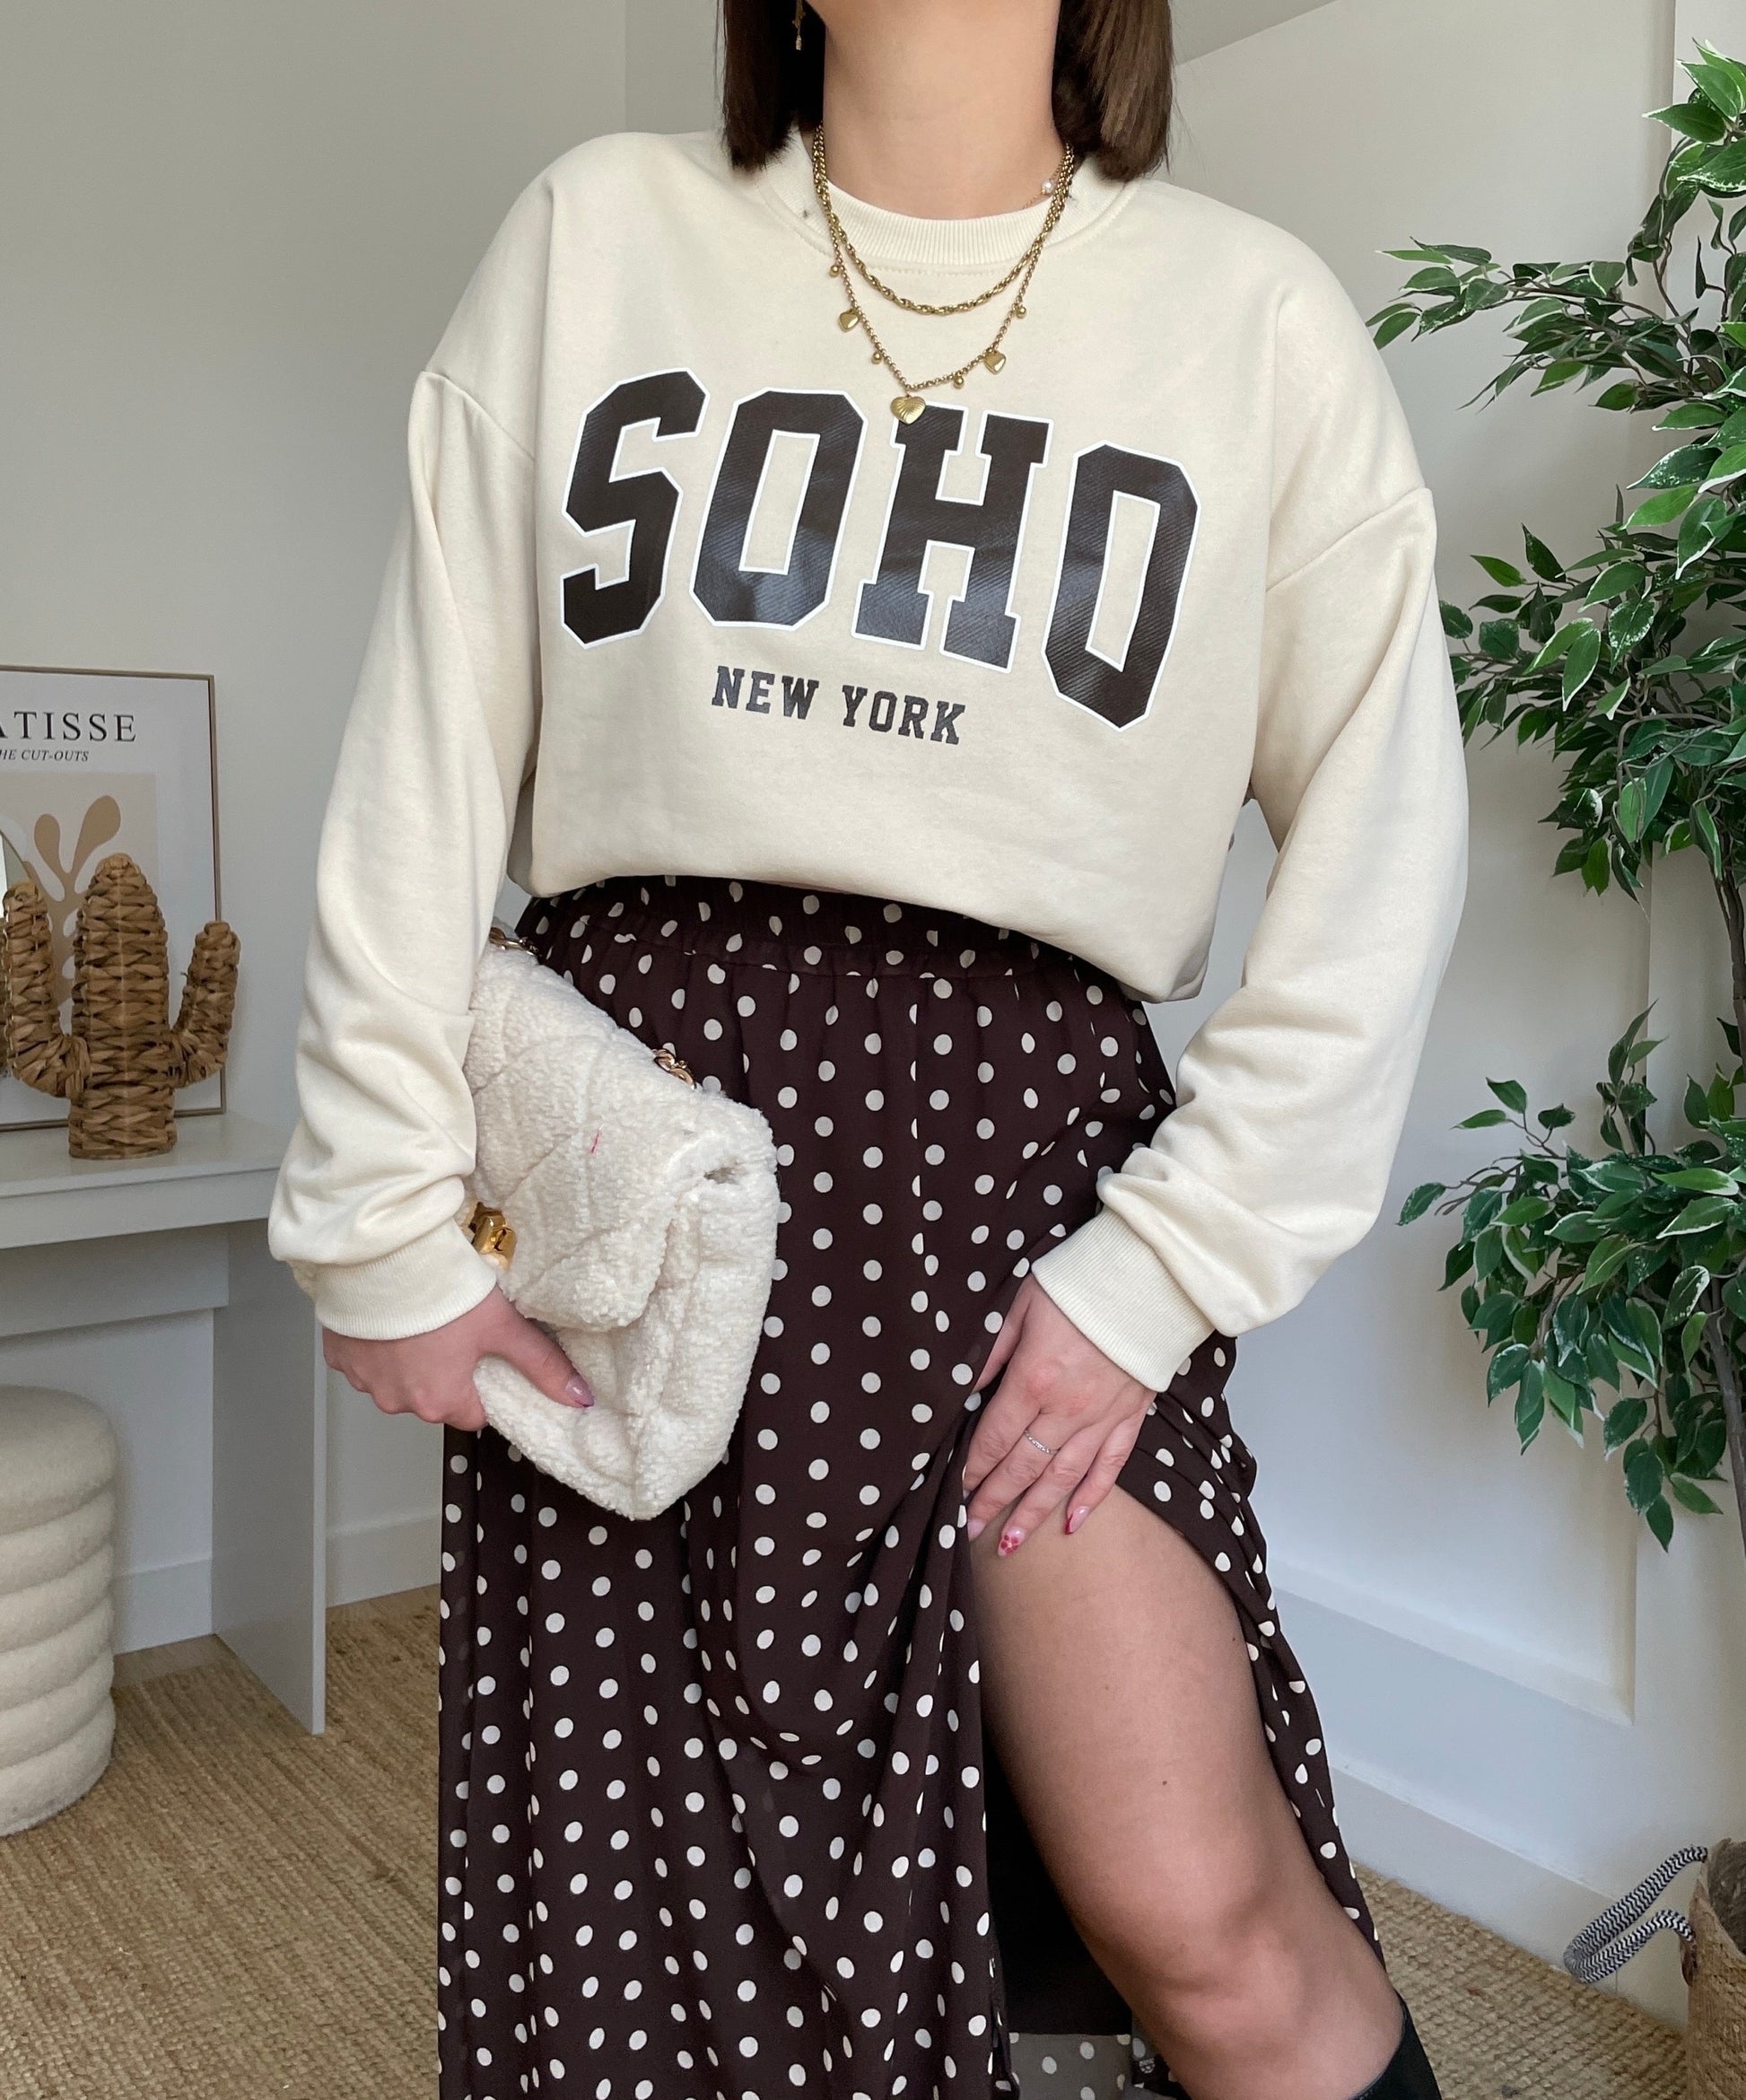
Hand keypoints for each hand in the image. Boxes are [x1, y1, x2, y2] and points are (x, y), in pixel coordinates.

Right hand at [323, 1285, 592, 1429]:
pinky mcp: (338, 1356)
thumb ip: (542, 1365)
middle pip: (433, 1398)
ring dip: (408, 1360)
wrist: (383, 1256)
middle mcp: (396, 1400)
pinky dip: (378, 1345)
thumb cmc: (441, 1291)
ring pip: (396, 1380)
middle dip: (444, 1372)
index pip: (473, 1413)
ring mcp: (363, 1380)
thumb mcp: (502, 1326)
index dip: (482, 1386)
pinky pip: (364, 1361)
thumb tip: (580, 1399)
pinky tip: (390, 1318)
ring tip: (420, 1319)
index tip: (483, 1357)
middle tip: (452, 1330)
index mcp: (438, 1401)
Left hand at [962, 1273, 1154, 1554]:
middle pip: (1023, 1467)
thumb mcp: (1020, 1305)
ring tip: (1009, 1544)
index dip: (971, 1470)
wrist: (1150, 1276)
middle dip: (993, 1501)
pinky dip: (1090, 1497)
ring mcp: (1102, 1417)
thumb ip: (993, 1351)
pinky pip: (1109, 1467)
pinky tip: (1072, 1522)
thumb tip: (965, 1385)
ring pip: (1063, 1478)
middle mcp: (1067, 1408)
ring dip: (1034, 1512)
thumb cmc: (1082, 1281)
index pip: (993, 1439)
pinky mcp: (1131, 1415)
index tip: (953, 1491)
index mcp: (1034, 1380)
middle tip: (969, 1529)